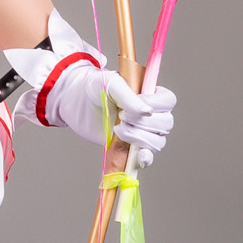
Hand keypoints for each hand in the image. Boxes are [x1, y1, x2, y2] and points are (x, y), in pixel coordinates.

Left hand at [46, 63, 175, 154]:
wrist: (75, 101)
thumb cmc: (94, 87)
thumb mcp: (111, 84)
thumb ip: (129, 96)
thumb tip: (147, 112)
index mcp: (150, 94)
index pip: (168, 101)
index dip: (155, 106)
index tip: (130, 107)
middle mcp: (150, 113)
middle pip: (165, 123)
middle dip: (142, 123)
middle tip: (120, 118)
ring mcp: (141, 130)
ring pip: (158, 141)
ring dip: (139, 138)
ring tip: (118, 129)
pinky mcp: (131, 146)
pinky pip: (147, 156)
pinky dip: (145, 158)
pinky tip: (139, 158)